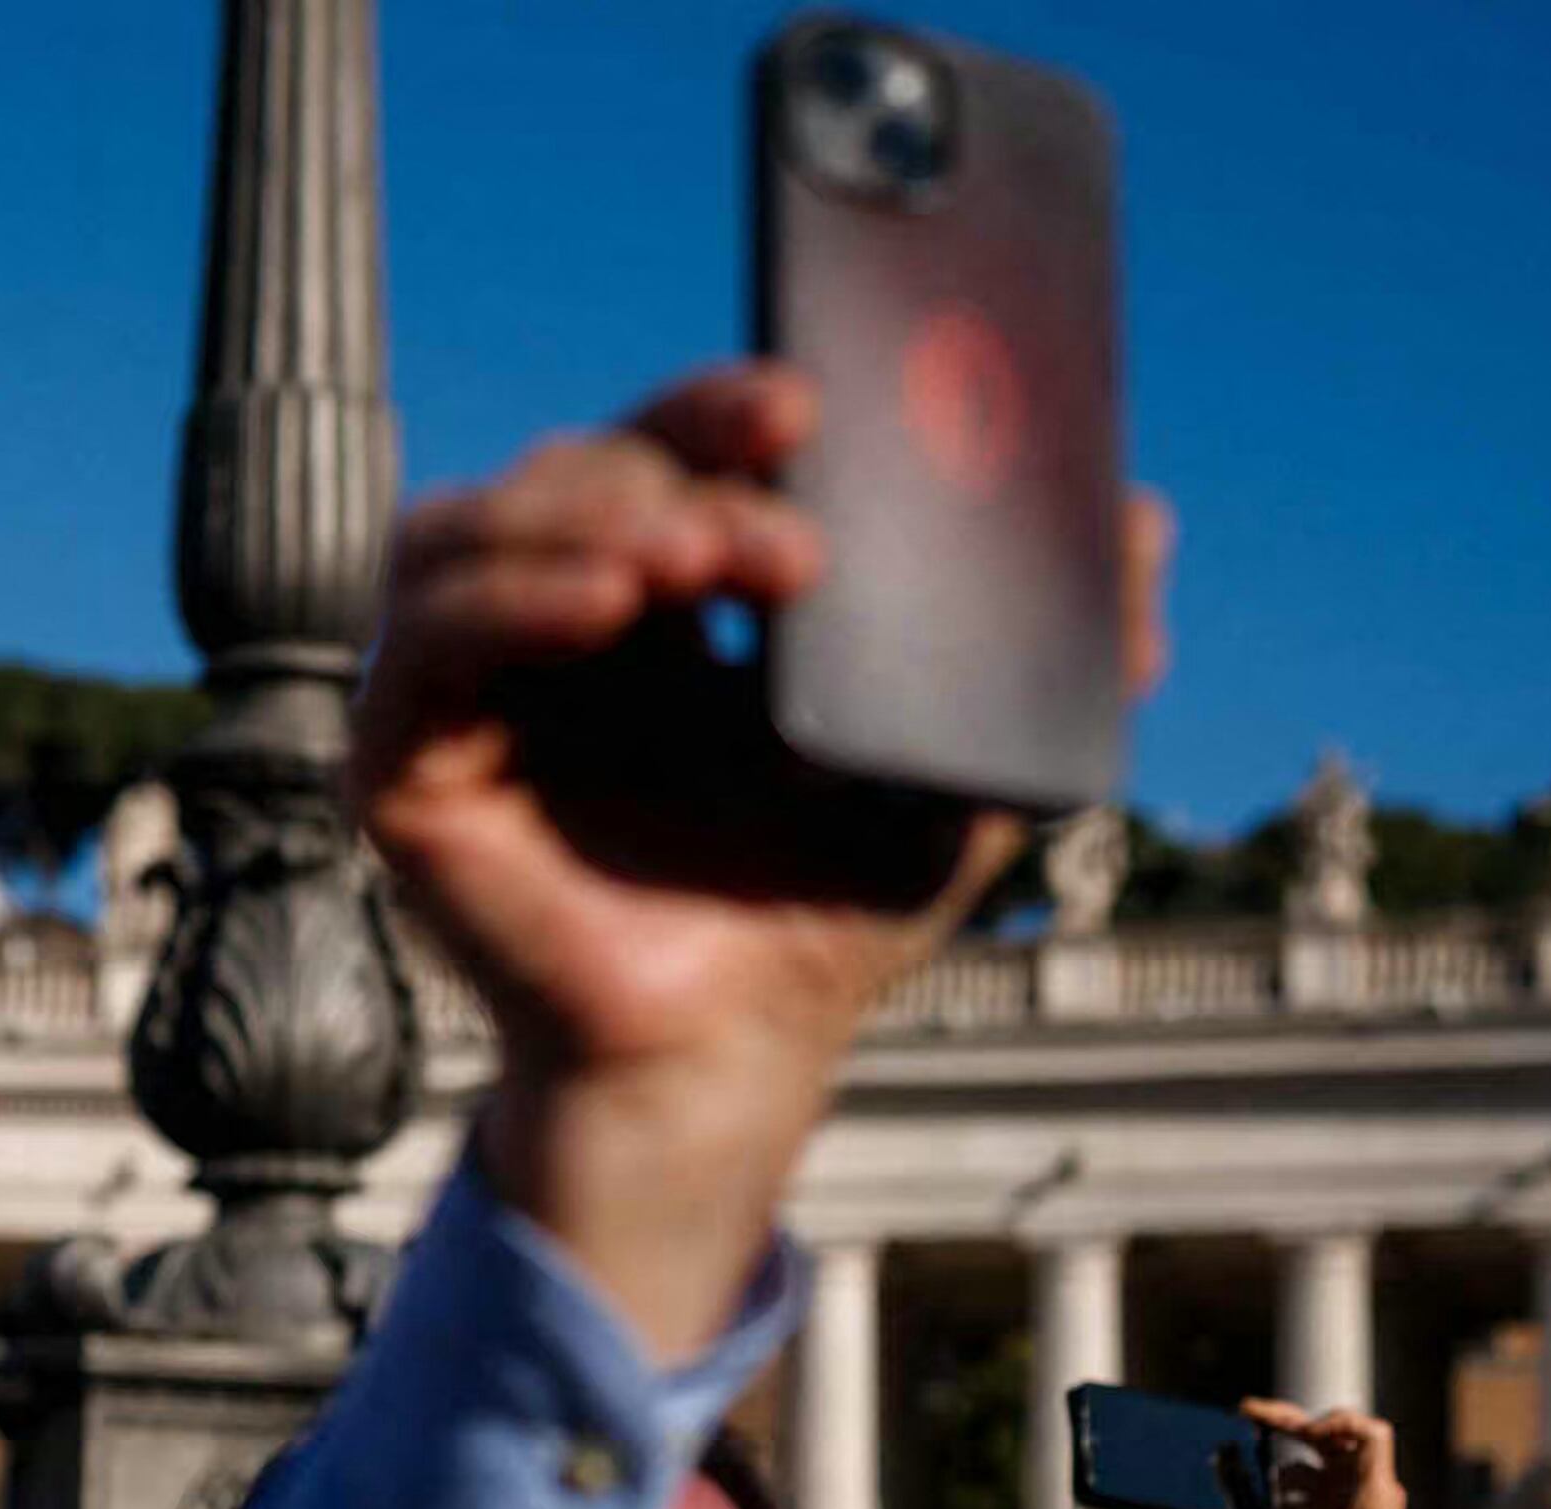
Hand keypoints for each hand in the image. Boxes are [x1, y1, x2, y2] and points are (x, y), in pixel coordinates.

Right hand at [358, 365, 1170, 1357]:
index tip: (810, 400)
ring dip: (587, 512)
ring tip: (699, 557)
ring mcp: (469, 698)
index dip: (720, 408)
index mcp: (658, 607)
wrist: (735, 1066)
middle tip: (782, 481)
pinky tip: (606, 605)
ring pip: (474, 530)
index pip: (663, 452)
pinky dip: (506, 601)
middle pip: (571, 470)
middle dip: (674, 455)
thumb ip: (1041, 656)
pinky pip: (419, 650)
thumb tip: (1145, 527)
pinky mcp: (405, 773)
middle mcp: (549, 635)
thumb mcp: (956, 768)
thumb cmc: (819, 921)